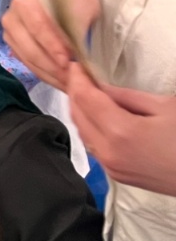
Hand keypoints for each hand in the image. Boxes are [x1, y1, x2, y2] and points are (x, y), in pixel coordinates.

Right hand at [1, 0, 101, 89]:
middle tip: (72, 78)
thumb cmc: (74, 0)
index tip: (68, 61)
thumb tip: (79, 48)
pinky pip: (28, 65)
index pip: (38, 28)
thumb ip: (80, 23)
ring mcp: (10, 35)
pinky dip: (45, 75)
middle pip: (30, 48)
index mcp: (24, 3)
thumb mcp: (84, 4)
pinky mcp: (14, 48)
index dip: (52, 46)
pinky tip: (60, 79)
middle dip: (52, 66)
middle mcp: (11, 18)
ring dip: (50, 74)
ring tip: (70, 82)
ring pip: (28, 60)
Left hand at [67, 64, 175, 194]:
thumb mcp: (165, 106)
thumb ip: (128, 96)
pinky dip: (89, 128)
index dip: (77, 79)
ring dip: (80, 111)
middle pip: (77, 116)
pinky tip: (97, 116)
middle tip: (79, 75)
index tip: (75, 64)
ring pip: (82, 133)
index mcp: (120, 132)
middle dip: (75, 93)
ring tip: (87, 92)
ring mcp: (111, 167)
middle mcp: (108, 152)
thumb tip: (101, 86)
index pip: (85, 98)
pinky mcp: (117, 175)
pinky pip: (93, 147)